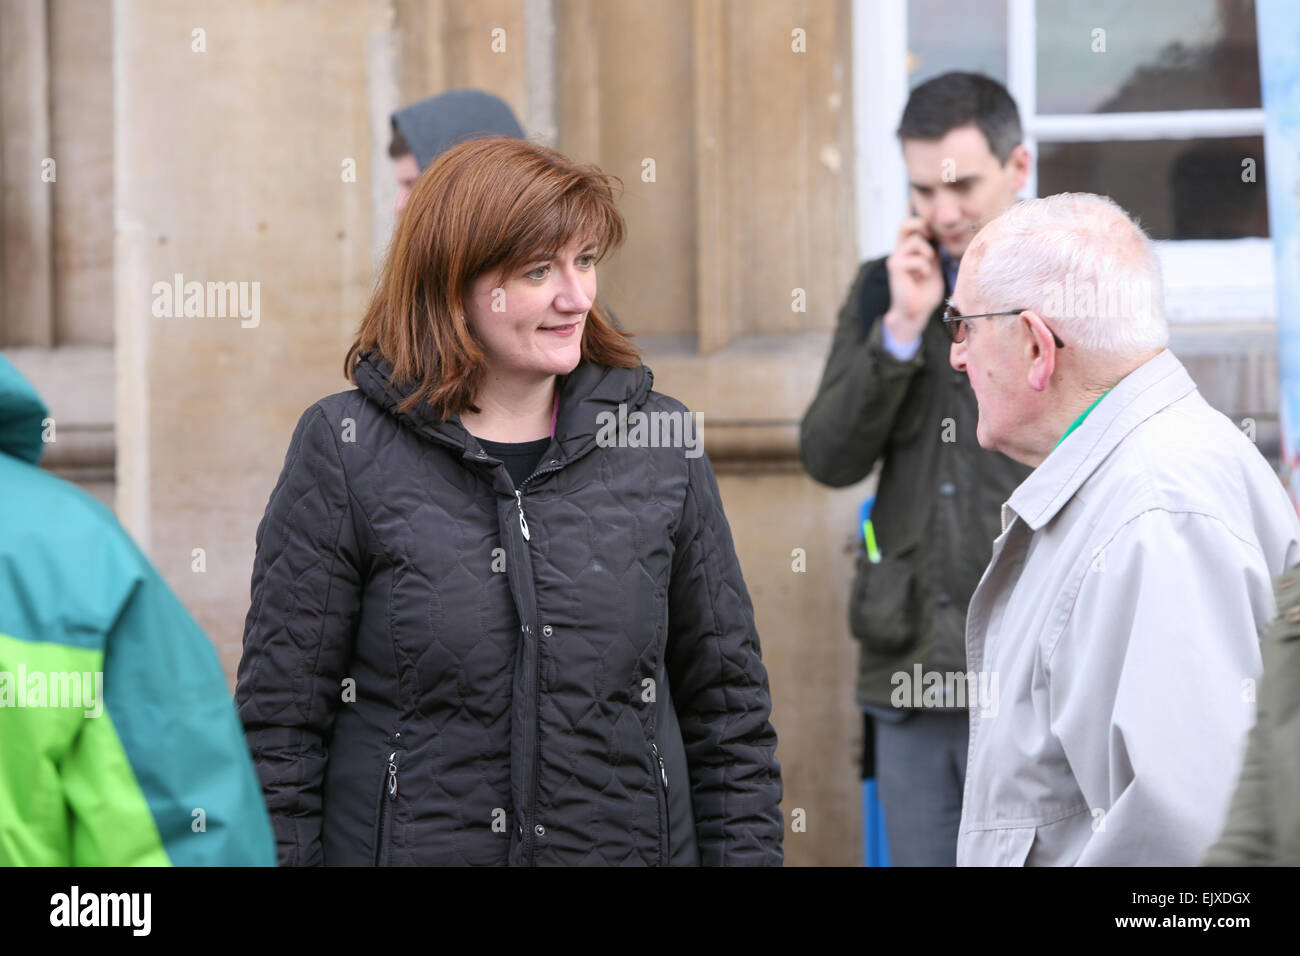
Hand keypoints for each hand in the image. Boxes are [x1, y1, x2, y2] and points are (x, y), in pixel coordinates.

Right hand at [881, 217, 944, 346]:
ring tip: (928, 267)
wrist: (916, 312)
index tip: (935, 236)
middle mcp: (900, 252)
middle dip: (921, 226)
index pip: (910, 226)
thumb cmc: (925, 292)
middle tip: (930, 239)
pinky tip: (924, 276)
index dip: (924, 224)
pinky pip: (916, 259)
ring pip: (915, 241)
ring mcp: (896, 259)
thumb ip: (934, 251)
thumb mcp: (934, 266)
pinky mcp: (896, 269)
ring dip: (928, 253)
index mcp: (908, 251)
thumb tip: (941, 235)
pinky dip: (925, 267)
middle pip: (904, 224)